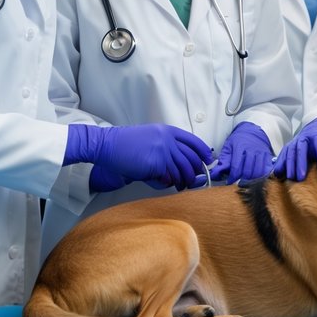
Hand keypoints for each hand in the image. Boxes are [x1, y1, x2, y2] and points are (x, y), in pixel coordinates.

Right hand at [65, 123, 213, 191]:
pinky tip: (164, 183)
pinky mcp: (155, 163)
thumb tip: (184, 162)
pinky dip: (168, 183)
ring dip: (183, 181)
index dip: (204, 152)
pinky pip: (168, 178)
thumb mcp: (151, 136)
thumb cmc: (126, 143)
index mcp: (168, 131)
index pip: (194, 141)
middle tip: (194, 180)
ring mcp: (162, 151)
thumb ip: (167, 146)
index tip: (208, 161)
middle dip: (195, 172)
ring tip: (180, 186)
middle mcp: (168, 139)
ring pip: (182, 170)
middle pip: (191, 158)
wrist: (108, 145)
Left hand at [209, 122, 273, 183]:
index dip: (232, 177)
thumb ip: (222, 161)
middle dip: (242, 180)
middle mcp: (251, 150)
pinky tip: (256, 179)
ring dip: (252, 180)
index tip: (229, 182)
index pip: (236, 167)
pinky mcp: (267, 156)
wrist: (252, 131)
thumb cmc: (239, 140)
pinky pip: (266, 170)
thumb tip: (215, 174)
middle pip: (248, 171)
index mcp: (240, 147)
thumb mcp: (228, 147)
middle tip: (238, 184)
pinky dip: (262, 176)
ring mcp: (261, 153)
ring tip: (246, 182)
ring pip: (258, 172)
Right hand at [274, 117, 316, 180]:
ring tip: (290, 178)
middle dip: (301, 162)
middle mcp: (305, 136)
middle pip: (302, 148)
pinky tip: (277, 174)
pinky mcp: (289, 146)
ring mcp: (296, 141)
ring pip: (291, 151)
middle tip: (301, 177)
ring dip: (289, 165)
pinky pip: (283, 154)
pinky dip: (280, 164)